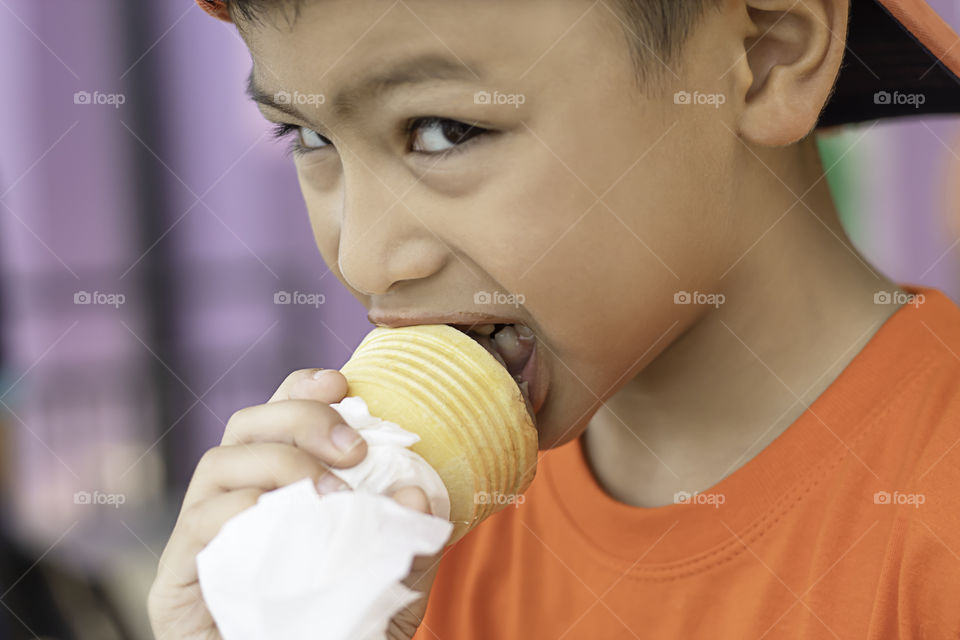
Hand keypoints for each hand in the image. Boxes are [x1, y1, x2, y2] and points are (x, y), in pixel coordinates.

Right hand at [147, 369, 441, 639]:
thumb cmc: (341, 630)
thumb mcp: (390, 583)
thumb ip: (408, 541)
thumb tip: (420, 494)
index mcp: (278, 487)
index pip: (278, 417)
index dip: (302, 388)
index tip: (342, 382)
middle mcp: (234, 499)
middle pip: (247, 425)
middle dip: (301, 417)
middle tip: (355, 450)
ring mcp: (202, 537)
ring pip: (219, 462)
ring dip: (281, 463)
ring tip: (332, 496)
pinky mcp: (177, 580)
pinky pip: (200, 522)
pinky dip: (244, 510)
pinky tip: (285, 522)